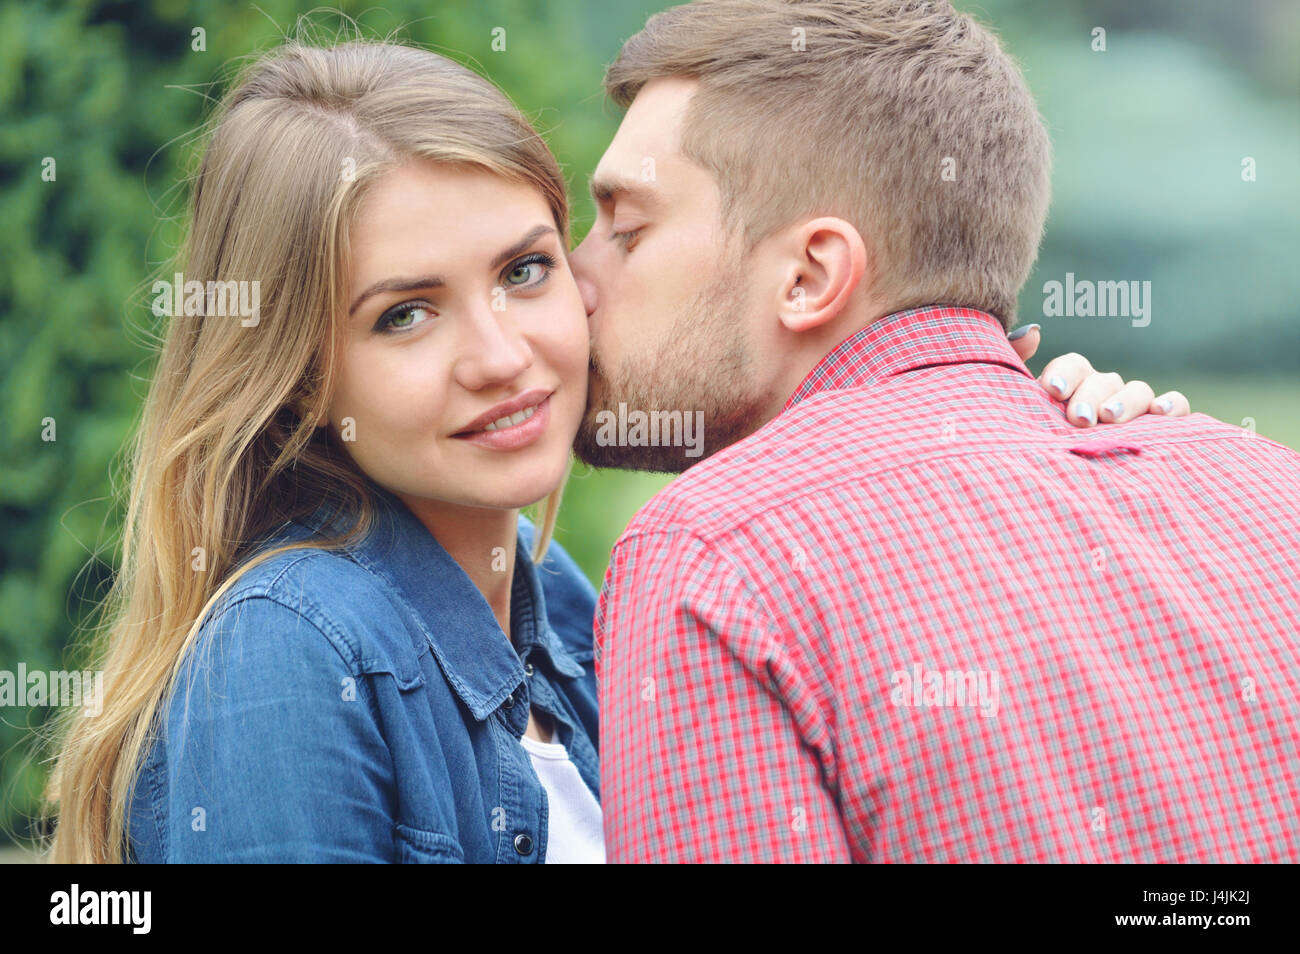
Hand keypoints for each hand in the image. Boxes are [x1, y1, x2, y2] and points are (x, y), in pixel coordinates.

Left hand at [1008, 324, 1190, 427]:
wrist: (1054, 487)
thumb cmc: (1032, 444)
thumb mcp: (1017, 412)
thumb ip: (1013, 369)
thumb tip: (1033, 333)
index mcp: (1071, 386)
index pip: (1072, 365)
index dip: (1064, 373)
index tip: (1052, 390)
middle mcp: (1103, 394)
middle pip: (1103, 381)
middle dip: (1090, 396)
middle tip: (1079, 418)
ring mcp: (1133, 410)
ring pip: (1138, 390)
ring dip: (1125, 402)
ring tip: (1110, 418)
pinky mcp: (1161, 428)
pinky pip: (1176, 407)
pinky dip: (1172, 405)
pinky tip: (1159, 414)